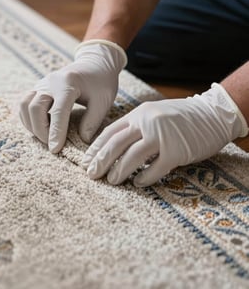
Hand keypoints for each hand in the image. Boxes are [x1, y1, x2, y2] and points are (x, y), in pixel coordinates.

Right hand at [19, 39, 126, 152]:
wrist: (95, 63)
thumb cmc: (101, 82)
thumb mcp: (103, 101)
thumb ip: (92, 121)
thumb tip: (81, 140)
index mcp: (68, 84)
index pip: (58, 112)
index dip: (55, 132)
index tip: (55, 150)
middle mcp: (51, 82)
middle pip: (35, 108)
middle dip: (40, 130)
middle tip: (52, 145)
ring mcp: (42, 83)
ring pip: (25, 105)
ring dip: (31, 124)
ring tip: (45, 137)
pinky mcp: (38, 87)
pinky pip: (25, 104)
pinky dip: (28, 118)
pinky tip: (40, 127)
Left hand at [83, 83, 247, 186]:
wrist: (212, 114)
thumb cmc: (179, 117)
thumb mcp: (153, 114)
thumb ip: (135, 126)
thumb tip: (113, 146)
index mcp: (138, 114)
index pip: (110, 131)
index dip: (96, 147)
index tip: (86, 160)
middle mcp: (147, 123)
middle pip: (116, 144)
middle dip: (101, 160)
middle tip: (91, 174)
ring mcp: (162, 136)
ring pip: (132, 156)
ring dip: (119, 171)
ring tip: (111, 181)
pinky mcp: (177, 151)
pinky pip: (156, 168)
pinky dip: (145, 177)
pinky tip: (138, 183)